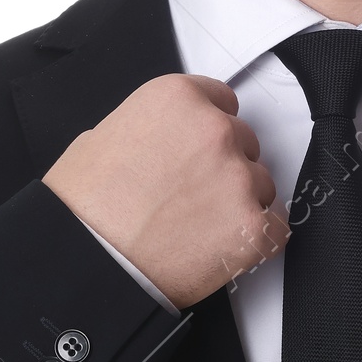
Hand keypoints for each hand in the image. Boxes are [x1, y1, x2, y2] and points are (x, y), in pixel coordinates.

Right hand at [43, 74, 289, 308]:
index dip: (209, 130)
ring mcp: (238, 179)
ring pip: (261, 184)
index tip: (200, 150)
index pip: (222, 101)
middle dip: (223, 166)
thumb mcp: (102, 137)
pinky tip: (224, 246)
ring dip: (238, 202)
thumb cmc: (84, 209)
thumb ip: (150, 128)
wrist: (87, 263)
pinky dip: (257, 238)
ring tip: (197, 226)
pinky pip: (277, 227)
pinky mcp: (253, 226)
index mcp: (178, 99)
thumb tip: (162, 140)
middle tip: (191, 195)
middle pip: (244, 142)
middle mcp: (214, 131)